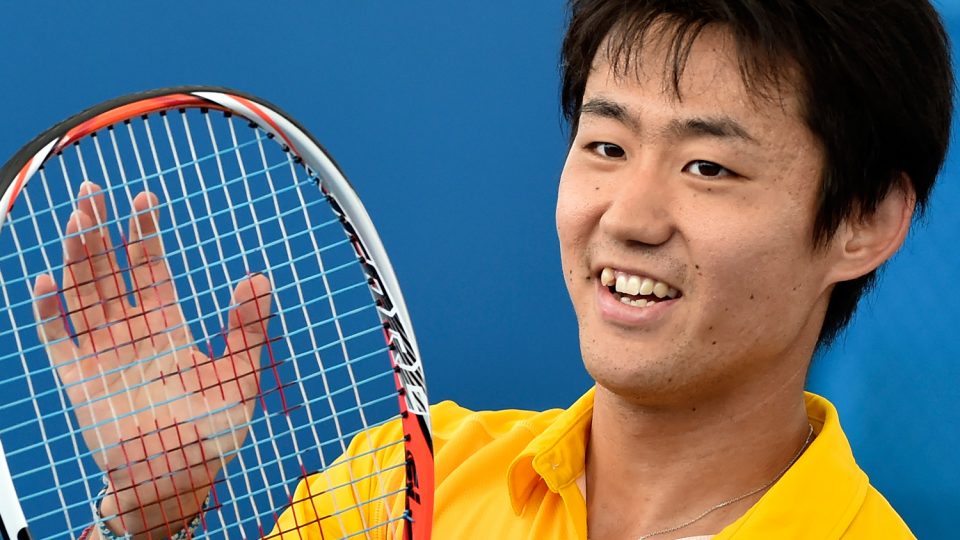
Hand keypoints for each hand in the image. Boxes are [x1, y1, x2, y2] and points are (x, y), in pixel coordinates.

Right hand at [32, 182, 271, 538]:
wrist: (178, 479)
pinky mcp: (79, 380)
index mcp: (167, 328)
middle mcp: (131, 334)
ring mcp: (103, 354)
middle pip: (110, 271)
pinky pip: (58, 339)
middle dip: (102, 231)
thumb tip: (259, 278)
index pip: (151, 270)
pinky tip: (45, 281)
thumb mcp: (240, 376)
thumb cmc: (213, 434)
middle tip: (94, 189)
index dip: (145, 233)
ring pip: (84, 294)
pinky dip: (50, 312)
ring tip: (78, 217)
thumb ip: (247, 329)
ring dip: (78, 257)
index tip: (145, 197)